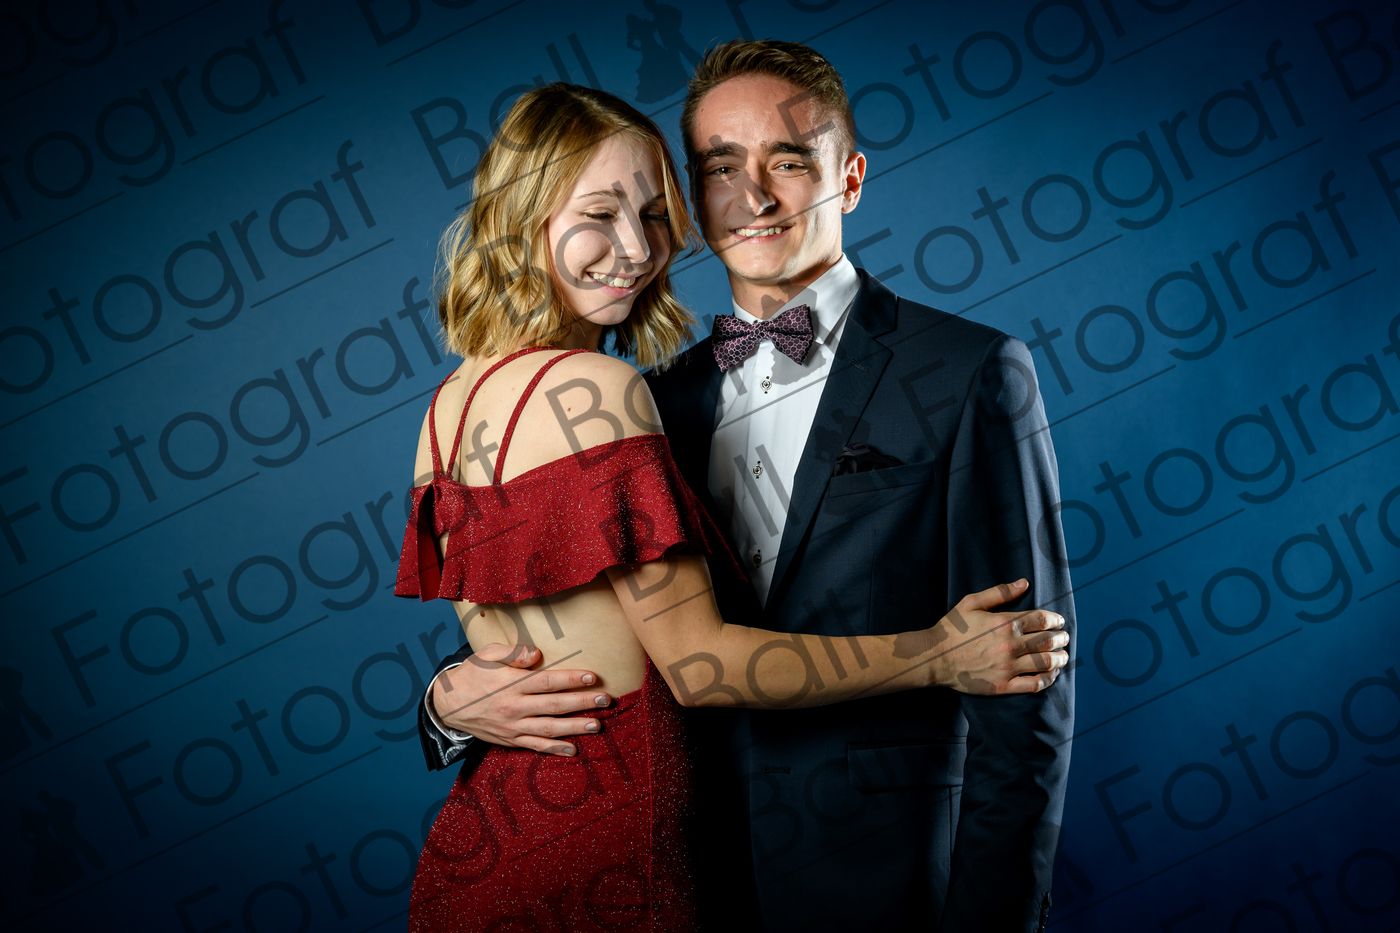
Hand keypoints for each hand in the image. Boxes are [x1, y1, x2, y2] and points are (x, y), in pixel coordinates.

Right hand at [431, 643, 611, 755]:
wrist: (447, 704)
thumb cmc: (473, 674)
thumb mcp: (487, 655)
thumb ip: (513, 653)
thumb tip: (536, 654)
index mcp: (511, 683)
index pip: (547, 681)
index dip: (571, 679)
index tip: (592, 677)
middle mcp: (514, 706)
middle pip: (554, 705)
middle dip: (582, 703)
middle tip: (605, 700)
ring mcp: (512, 726)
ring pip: (549, 728)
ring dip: (575, 727)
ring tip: (597, 725)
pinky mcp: (510, 739)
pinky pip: (535, 745)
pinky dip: (554, 748)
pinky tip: (573, 748)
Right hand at [918, 579, 1069, 694]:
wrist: (934, 658)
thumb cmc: (952, 628)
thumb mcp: (971, 603)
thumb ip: (999, 593)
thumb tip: (1024, 583)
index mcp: (1004, 623)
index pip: (1042, 619)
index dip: (1055, 620)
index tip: (1058, 621)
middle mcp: (1010, 645)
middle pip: (1048, 641)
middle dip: (1061, 638)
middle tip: (1063, 637)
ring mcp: (1008, 667)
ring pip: (1045, 662)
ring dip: (1060, 658)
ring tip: (1063, 656)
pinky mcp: (1003, 685)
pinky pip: (1034, 684)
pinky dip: (1048, 679)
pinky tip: (1051, 674)